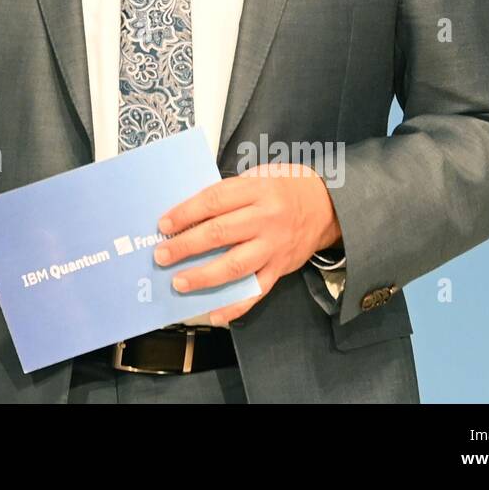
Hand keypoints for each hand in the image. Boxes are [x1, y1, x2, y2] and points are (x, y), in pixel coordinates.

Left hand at [154, 163, 341, 326]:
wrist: (327, 206)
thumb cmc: (283, 187)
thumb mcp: (257, 176)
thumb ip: (228, 194)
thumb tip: (187, 215)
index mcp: (257, 189)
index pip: (214, 200)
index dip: (186, 213)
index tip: (163, 225)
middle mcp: (266, 219)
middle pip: (221, 233)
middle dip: (186, 246)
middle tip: (161, 255)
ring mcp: (274, 246)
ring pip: (236, 266)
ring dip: (204, 277)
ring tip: (179, 282)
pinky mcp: (281, 269)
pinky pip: (257, 291)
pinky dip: (236, 305)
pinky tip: (216, 313)